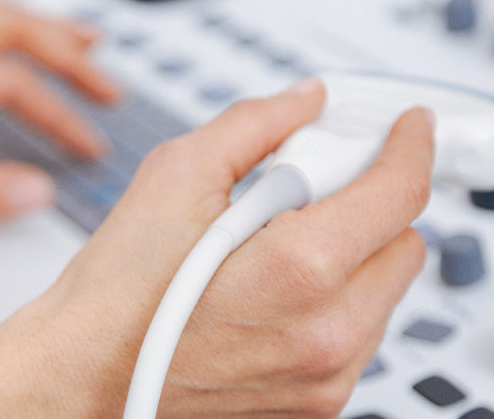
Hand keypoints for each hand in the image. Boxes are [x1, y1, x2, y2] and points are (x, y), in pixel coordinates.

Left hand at [0, 0, 120, 244]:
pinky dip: (8, 27)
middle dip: (68, 53)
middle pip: (7, 25)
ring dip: (41, 29)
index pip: (8, 82)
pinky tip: (23, 43)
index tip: (87, 145)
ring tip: (88, 46)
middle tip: (107, 87)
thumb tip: (34, 188)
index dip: (59, 115)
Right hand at [0, 80, 435, 417]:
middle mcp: (328, 333)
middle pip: (405, 243)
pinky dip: (334, 301)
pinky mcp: (319, 402)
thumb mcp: (175, 176)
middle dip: (370, 205)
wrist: (84, 380)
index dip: (409, 147)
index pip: (400, 193)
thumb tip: (302, 103)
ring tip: (271, 251)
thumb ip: (254, 125)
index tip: (407, 131)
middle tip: (308, 191)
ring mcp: (327, 377)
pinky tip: (271, 292)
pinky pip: (360, 334)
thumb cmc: (115, 298)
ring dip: (352, 256)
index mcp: (300, 269)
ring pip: (386, 291)